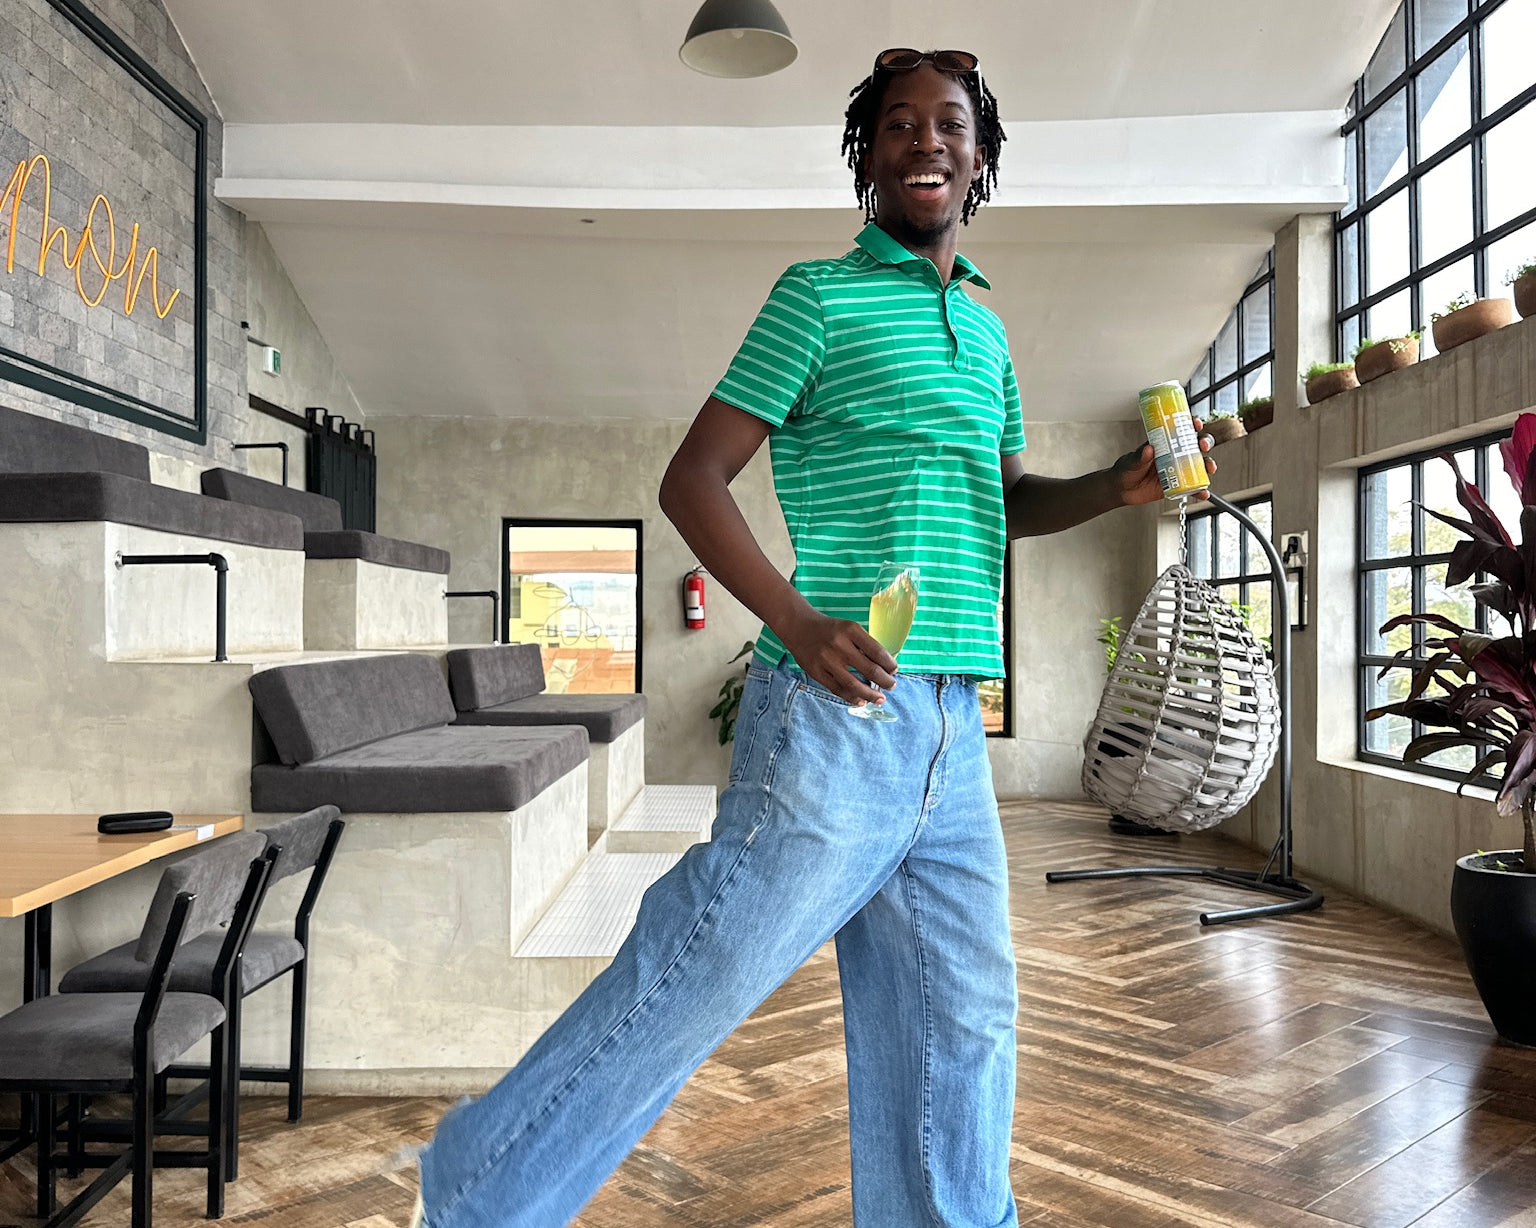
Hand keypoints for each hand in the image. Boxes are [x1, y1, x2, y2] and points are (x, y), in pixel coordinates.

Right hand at [777, 609, 897, 706]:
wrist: (799, 627)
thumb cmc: (829, 629)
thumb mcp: (848, 628)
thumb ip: (864, 645)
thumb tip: (884, 667)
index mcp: (851, 630)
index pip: (877, 651)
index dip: (889, 664)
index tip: (894, 670)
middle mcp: (839, 645)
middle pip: (869, 669)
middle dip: (885, 681)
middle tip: (892, 686)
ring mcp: (826, 660)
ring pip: (854, 684)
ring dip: (871, 694)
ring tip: (880, 698)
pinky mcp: (816, 672)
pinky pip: (837, 689)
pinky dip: (851, 697)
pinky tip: (861, 700)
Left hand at [1113, 415, 1216, 505]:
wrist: (1122, 490)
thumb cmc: (1127, 469)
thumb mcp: (1132, 460)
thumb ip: (1140, 456)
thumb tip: (1148, 449)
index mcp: (1164, 444)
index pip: (1181, 430)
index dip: (1192, 425)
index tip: (1196, 424)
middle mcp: (1175, 455)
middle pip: (1196, 446)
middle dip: (1205, 443)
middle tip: (1203, 446)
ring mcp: (1178, 470)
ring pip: (1199, 466)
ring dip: (1208, 465)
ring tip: (1209, 469)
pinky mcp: (1177, 486)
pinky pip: (1192, 488)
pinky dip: (1199, 490)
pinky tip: (1203, 493)